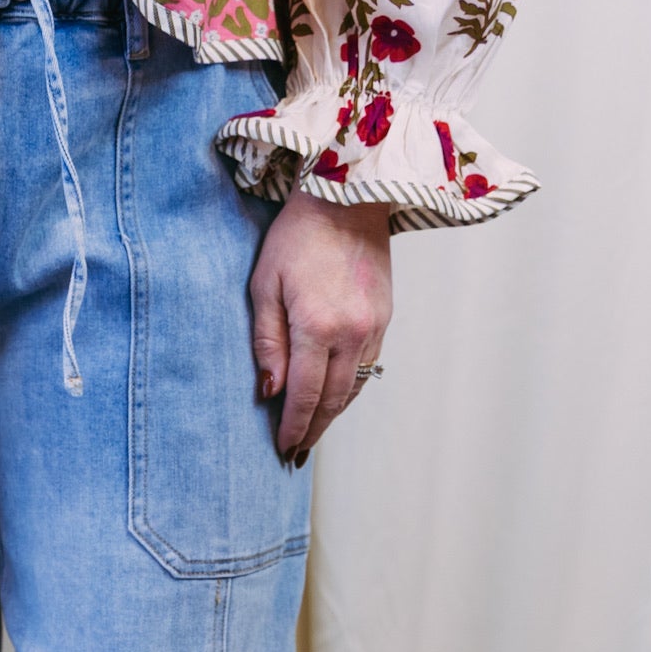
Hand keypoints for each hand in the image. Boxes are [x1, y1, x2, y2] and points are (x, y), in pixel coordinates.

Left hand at [250, 189, 393, 464]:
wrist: (347, 198)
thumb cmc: (297, 236)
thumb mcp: (265, 286)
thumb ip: (267, 342)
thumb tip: (270, 391)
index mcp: (317, 326)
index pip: (305, 394)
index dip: (293, 426)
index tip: (283, 448)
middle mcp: (352, 332)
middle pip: (333, 400)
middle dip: (314, 430)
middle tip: (297, 453)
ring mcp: (374, 326)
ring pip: (354, 387)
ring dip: (334, 414)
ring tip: (314, 434)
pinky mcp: (385, 317)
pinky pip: (368, 366)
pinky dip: (350, 389)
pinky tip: (335, 398)